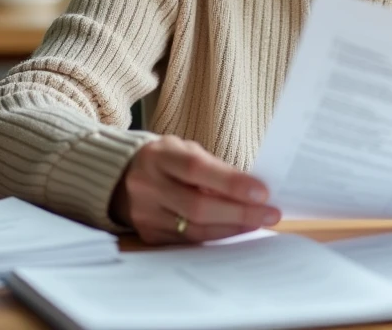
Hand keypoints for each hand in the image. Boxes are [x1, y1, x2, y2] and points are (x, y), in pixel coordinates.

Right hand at [110, 136, 280, 243]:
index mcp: (159, 157)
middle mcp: (147, 186)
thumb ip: (214, 167)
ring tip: (259, 222)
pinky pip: (188, 241)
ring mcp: (145, 214)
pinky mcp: (148, 234)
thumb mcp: (185, 151)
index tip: (262, 192)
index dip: (231, 182)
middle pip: (198, 206)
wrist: (120, 177)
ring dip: (232, 227)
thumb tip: (253, 190)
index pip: (198, 170)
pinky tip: (236, 230)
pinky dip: (216, 236)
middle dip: (240, 212)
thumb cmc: (166, 161)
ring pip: (195, 229)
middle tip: (271, 213)